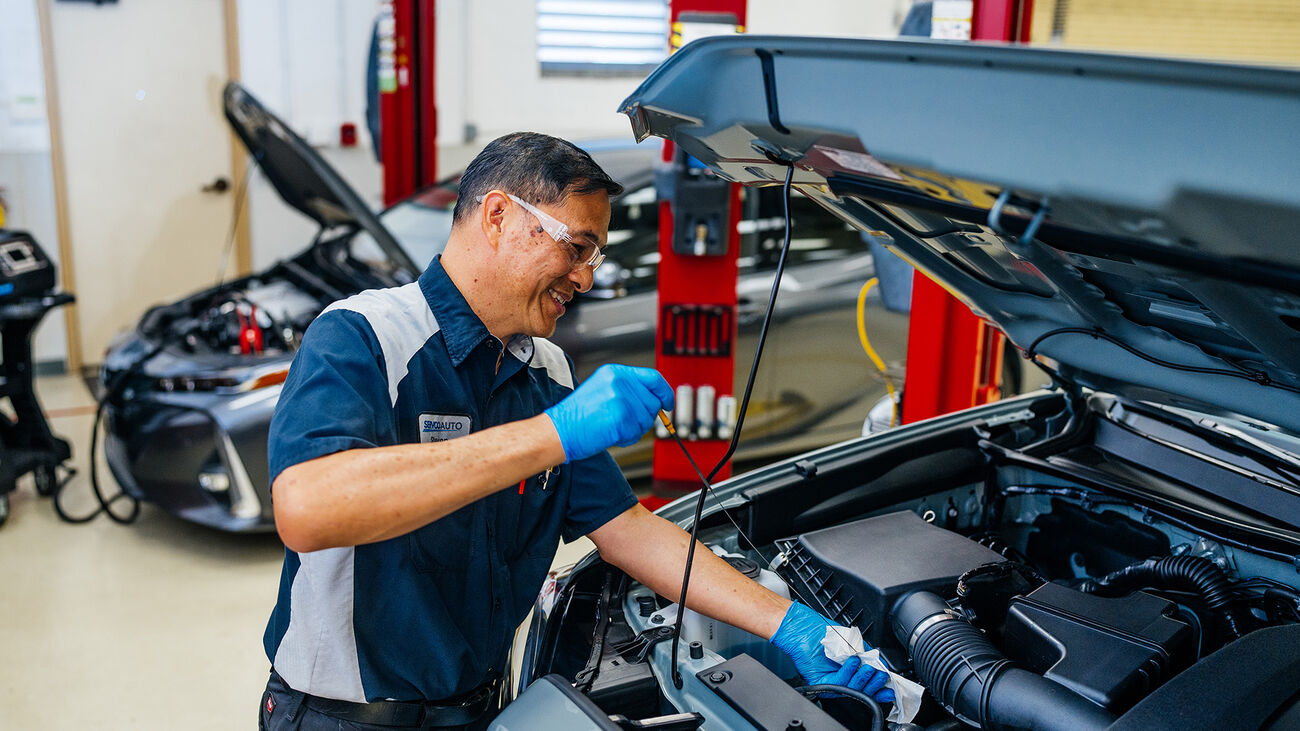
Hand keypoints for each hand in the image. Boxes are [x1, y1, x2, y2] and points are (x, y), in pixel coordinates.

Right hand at [544, 364, 673, 462]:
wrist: (559, 430)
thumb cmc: (577, 415)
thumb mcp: (602, 390)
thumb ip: (628, 390)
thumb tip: (655, 399)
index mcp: (615, 372)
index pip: (653, 378)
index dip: (665, 392)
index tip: (668, 403)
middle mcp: (619, 381)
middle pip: (653, 401)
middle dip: (644, 417)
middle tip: (624, 422)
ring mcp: (621, 398)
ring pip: (647, 419)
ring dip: (635, 428)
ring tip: (613, 427)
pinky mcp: (621, 417)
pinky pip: (637, 431)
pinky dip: (628, 438)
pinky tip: (611, 434)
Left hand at [769, 602, 894, 702]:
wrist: (804, 628)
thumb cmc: (826, 633)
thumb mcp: (854, 644)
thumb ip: (868, 656)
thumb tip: (882, 666)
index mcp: (851, 672)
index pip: (868, 685)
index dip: (880, 689)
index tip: (890, 688)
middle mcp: (842, 679)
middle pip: (863, 691)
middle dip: (875, 684)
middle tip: (881, 674)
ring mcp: (832, 682)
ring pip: (852, 688)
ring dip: (863, 677)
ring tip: (868, 667)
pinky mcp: (821, 682)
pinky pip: (838, 682)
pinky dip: (848, 672)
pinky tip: (852, 661)